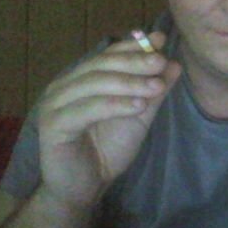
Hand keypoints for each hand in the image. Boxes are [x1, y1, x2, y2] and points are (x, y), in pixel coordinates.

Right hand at [37, 32, 180, 208]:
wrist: (84, 187)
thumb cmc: (108, 149)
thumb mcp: (138, 116)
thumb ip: (152, 90)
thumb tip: (173, 64)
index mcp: (82, 79)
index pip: (108, 54)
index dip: (133, 46)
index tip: (160, 40)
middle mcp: (65, 86)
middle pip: (100, 65)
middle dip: (134, 61)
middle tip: (160, 61)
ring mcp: (55, 104)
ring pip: (94, 84)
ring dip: (128, 83)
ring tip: (157, 86)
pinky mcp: (53, 125)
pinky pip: (86, 110)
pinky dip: (114, 105)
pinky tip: (138, 106)